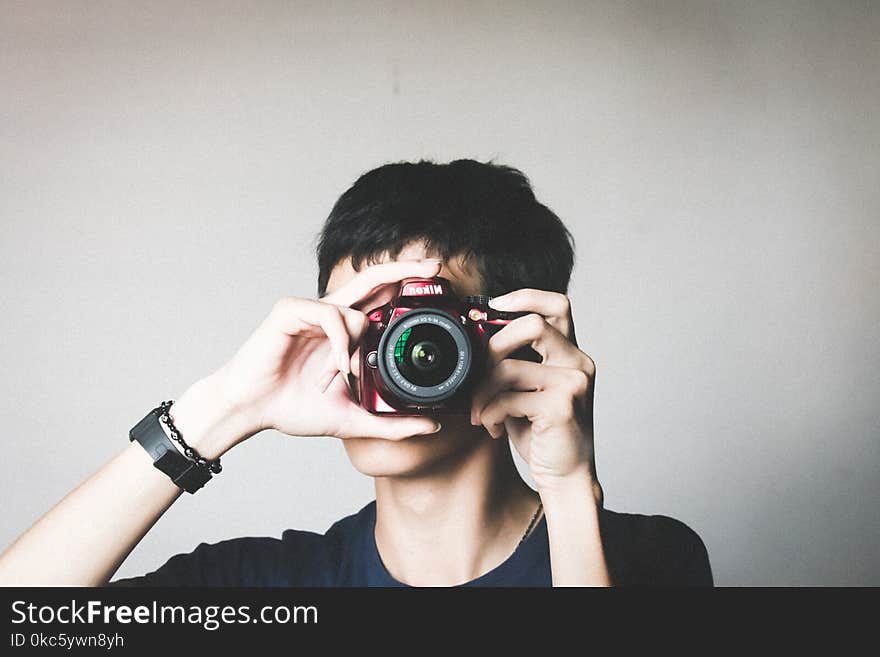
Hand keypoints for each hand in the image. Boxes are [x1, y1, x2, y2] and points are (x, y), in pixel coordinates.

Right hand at [194, 259, 443, 452]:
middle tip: (434, 267)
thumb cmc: (293, 407)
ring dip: (358, 344)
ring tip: (345, 376)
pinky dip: (340, 342)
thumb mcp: (353, 418)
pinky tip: (337, 367)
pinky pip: (330, 315)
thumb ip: (391, 423)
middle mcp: (331, 315)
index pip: (380, 300)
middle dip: (404, 270)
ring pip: (354, 306)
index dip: (405, 290)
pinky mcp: (291, 311)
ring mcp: (310, 310)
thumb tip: (433, 426)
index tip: (436, 287)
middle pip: (373, 279)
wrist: (252, 410)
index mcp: (344, 332)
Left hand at [469, 289, 601, 500]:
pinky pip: (508, 398)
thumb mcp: (527, 390)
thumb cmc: (542, 431)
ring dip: (483, 392)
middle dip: (494, 345)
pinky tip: (493, 428)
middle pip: (533, 324)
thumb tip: (476, 333)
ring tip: (480, 412)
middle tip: (479, 370)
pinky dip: (490, 413)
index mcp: (571, 353)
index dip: (525, 296)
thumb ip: (513, 362)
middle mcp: (579, 363)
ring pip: (510, 367)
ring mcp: (574, 383)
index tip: (493, 306)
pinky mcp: (561, 406)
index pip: (557, 305)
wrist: (566, 476)